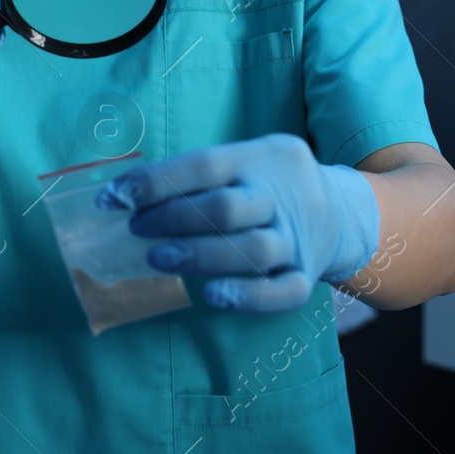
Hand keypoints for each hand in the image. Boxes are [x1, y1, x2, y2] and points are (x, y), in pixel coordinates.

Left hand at [96, 132, 379, 312]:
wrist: (341, 211)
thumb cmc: (271, 184)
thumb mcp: (248, 158)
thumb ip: (200, 174)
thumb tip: (128, 194)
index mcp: (264, 157)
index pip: (205, 165)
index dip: (155, 182)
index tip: (113, 198)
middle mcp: (284, 195)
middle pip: (227, 207)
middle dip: (173, 219)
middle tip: (138, 228)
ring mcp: (298, 238)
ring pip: (253, 250)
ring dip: (199, 256)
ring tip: (158, 259)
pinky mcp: (306, 275)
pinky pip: (283, 292)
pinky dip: (247, 296)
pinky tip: (212, 295)